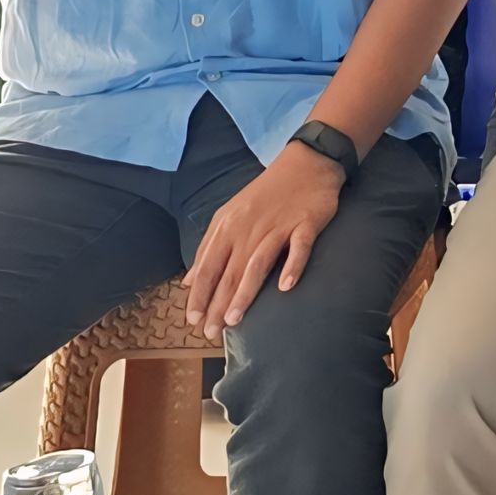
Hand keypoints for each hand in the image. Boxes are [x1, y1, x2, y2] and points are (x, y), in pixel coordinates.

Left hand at [183, 142, 344, 334]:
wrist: (306, 162)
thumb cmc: (266, 194)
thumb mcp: (229, 216)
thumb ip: (209, 248)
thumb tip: (189, 280)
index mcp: (228, 228)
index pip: (208, 267)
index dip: (200, 294)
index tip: (193, 320)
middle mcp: (250, 229)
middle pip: (230, 272)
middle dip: (217, 304)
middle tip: (211, 332)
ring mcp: (279, 226)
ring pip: (258, 264)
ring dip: (245, 292)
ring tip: (235, 319)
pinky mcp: (306, 223)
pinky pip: (299, 247)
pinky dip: (293, 266)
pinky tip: (286, 286)